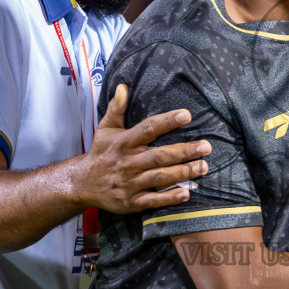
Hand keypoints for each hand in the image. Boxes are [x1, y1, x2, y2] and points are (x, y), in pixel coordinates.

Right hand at [71, 84, 210, 212]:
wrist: (82, 183)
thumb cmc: (100, 153)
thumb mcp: (105, 129)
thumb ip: (116, 108)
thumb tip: (123, 87)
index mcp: (123, 143)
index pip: (148, 129)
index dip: (167, 121)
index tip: (187, 115)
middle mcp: (127, 162)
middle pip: (160, 155)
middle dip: (184, 151)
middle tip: (206, 146)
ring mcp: (129, 183)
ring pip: (160, 177)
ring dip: (183, 172)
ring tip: (203, 166)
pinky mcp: (131, 202)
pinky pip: (152, 200)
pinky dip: (169, 198)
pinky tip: (186, 194)